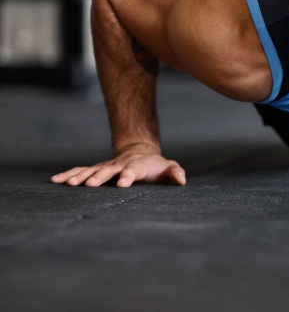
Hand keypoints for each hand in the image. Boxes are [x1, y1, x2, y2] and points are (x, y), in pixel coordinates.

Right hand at [51, 147, 186, 187]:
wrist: (140, 153)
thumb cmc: (155, 166)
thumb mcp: (167, 168)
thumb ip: (174, 173)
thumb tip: (182, 179)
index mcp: (136, 166)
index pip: (132, 171)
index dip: (127, 176)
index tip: (122, 184)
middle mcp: (118, 165)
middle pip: (107, 170)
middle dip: (98, 177)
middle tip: (88, 185)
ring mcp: (106, 166)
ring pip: (90, 170)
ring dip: (79, 176)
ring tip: (67, 183)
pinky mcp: (96, 169)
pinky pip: (80, 170)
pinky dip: (69, 174)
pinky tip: (55, 181)